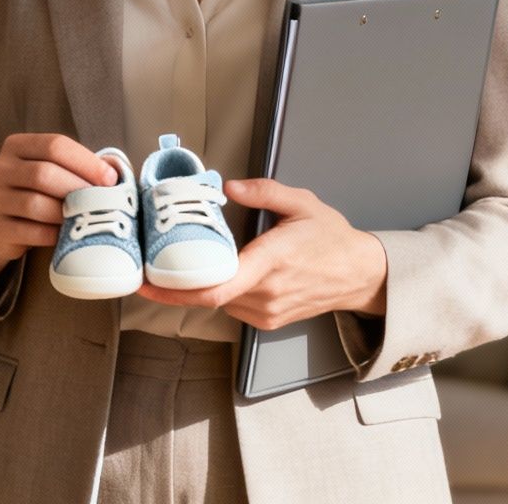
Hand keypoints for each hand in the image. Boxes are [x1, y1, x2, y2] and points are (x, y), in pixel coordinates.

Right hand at [0, 133, 116, 286]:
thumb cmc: (34, 192)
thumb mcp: (49, 171)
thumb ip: (76, 167)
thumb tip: (115, 172)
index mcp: (16, 146)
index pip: (54, 145)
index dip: (86, 161)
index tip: (110, 179)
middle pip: (43, 174)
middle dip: (78, 188)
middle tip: (102, 201)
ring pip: (35, 204)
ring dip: (67, 213)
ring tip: (85, 218)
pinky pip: (30, 232)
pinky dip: (54, 234)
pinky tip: (66, 235)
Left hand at [136, 177, 387, 329]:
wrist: (360, 275)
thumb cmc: (332, 239)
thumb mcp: (303, 203)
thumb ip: (265, 191)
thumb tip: (230, 186)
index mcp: (272, 260)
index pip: (217, 286)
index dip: (175, 290)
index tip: (148, 283)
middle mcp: (267, 292)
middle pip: (209, 296)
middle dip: (177, 285)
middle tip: (147, 270)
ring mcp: (267, 311)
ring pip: (219, 302)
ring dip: (202, 286)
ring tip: (187, 266)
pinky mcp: (268, 321)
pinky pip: (233, 307)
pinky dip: (223, 292)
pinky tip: (223, 274)